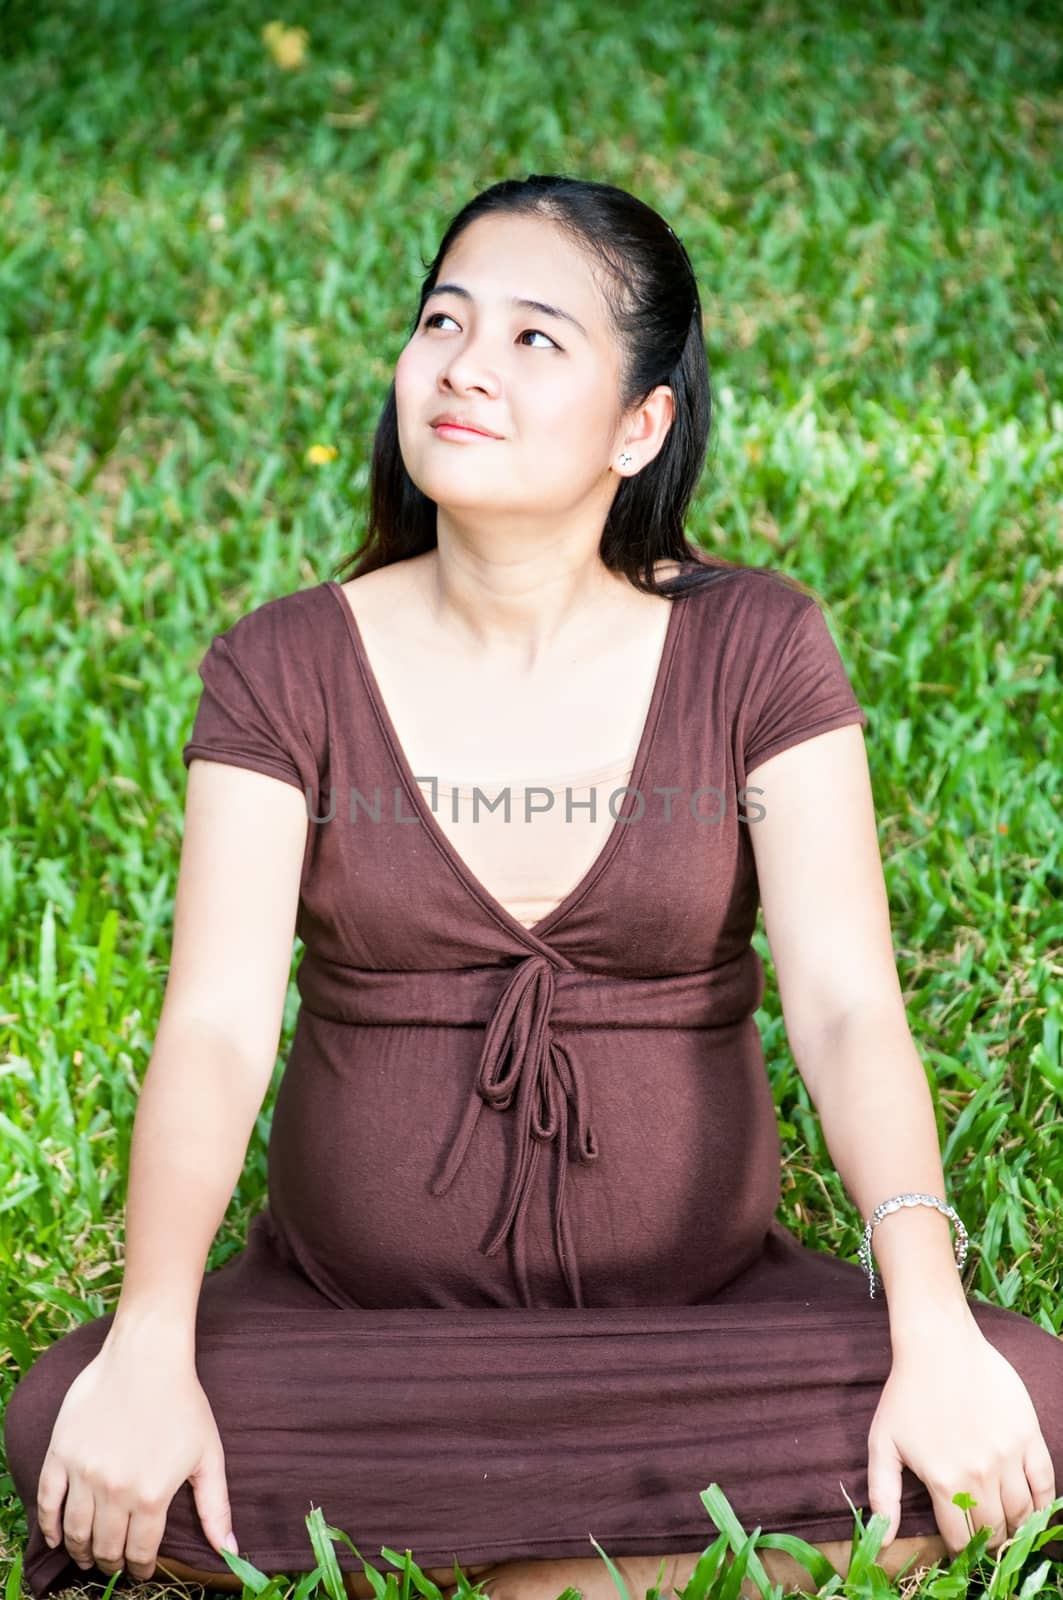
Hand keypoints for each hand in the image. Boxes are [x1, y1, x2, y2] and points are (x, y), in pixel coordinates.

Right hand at [36, 1338, 238, 1580]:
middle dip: (111, 1563)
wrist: (147, 1356)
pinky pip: (47, 1503)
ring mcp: (84, 1472)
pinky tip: (57, 1537)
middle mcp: (115, 1490)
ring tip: (89, 1555)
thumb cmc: (183, 1402)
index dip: (141, 1568)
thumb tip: (230, 1552)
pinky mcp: (61, 1454)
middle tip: (114, 1564)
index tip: (141, 1571)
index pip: (141, 1551)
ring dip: (82, 1551)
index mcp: (153, 1495)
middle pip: (107, 1546)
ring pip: (76, 1532)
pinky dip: (49, 1527)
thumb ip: (216, 1507)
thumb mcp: (208, 1454)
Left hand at [867, 1324, 1056, 1559]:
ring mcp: (1008, 1456)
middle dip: (989, 1542)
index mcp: (944, 1481)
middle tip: (985, 1539)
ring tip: (1007, 1528)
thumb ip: (883, 1494)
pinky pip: (1046, 1483)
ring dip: (1017, 1527)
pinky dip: (1044, 1504)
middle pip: (994, 1530)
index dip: (961, 1550)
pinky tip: (1035, 1510)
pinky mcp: (1029, 1436)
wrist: (939, 1345)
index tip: (960, 1546)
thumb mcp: (883, 1442)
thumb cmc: (907, 1392)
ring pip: (1023, 1513)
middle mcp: (980, 1475)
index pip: (961, 1538)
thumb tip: (884, 1538)